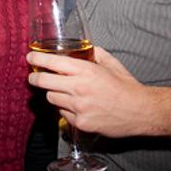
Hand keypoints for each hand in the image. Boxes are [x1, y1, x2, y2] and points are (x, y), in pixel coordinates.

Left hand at [27, 46, 152, 137]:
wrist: (140, 111)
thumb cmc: (126, 86)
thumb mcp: (110, 63)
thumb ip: (94, 53)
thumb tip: (83, 48)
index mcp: (85, 71)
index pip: (52, 62)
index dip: (37, 59)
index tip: (30, 57)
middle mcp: (78, 88)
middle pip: (44, 82)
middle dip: (35, 78)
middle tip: (34, 76)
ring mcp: (78, 107)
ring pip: (51, 98)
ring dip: (54, 94)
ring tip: (63, 92)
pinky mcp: (80, 123)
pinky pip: (63, 114)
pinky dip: (66, 109)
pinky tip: (77, 107)